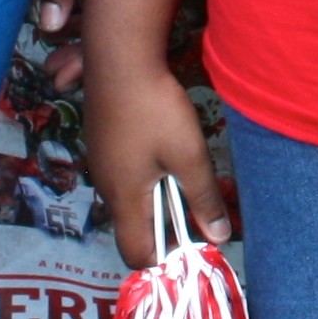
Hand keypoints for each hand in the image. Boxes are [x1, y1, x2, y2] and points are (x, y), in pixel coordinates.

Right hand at [83, 54, 227, 266]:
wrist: (120, 60)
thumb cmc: (156, 111)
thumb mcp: (190, 156)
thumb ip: (203, 198)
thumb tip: (218, 237)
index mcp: (124, 199)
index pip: (136, 254)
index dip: (164, 257)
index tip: (192, 240)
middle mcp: (106, 188)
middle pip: (133, 228)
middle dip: (166, 225)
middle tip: (196, 202)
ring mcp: (99, 164)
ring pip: (129, 199)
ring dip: (157, 196)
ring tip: (184, 171)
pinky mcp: (101, 143)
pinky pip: (123, 175)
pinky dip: (146, 175)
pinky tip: (164, 148)